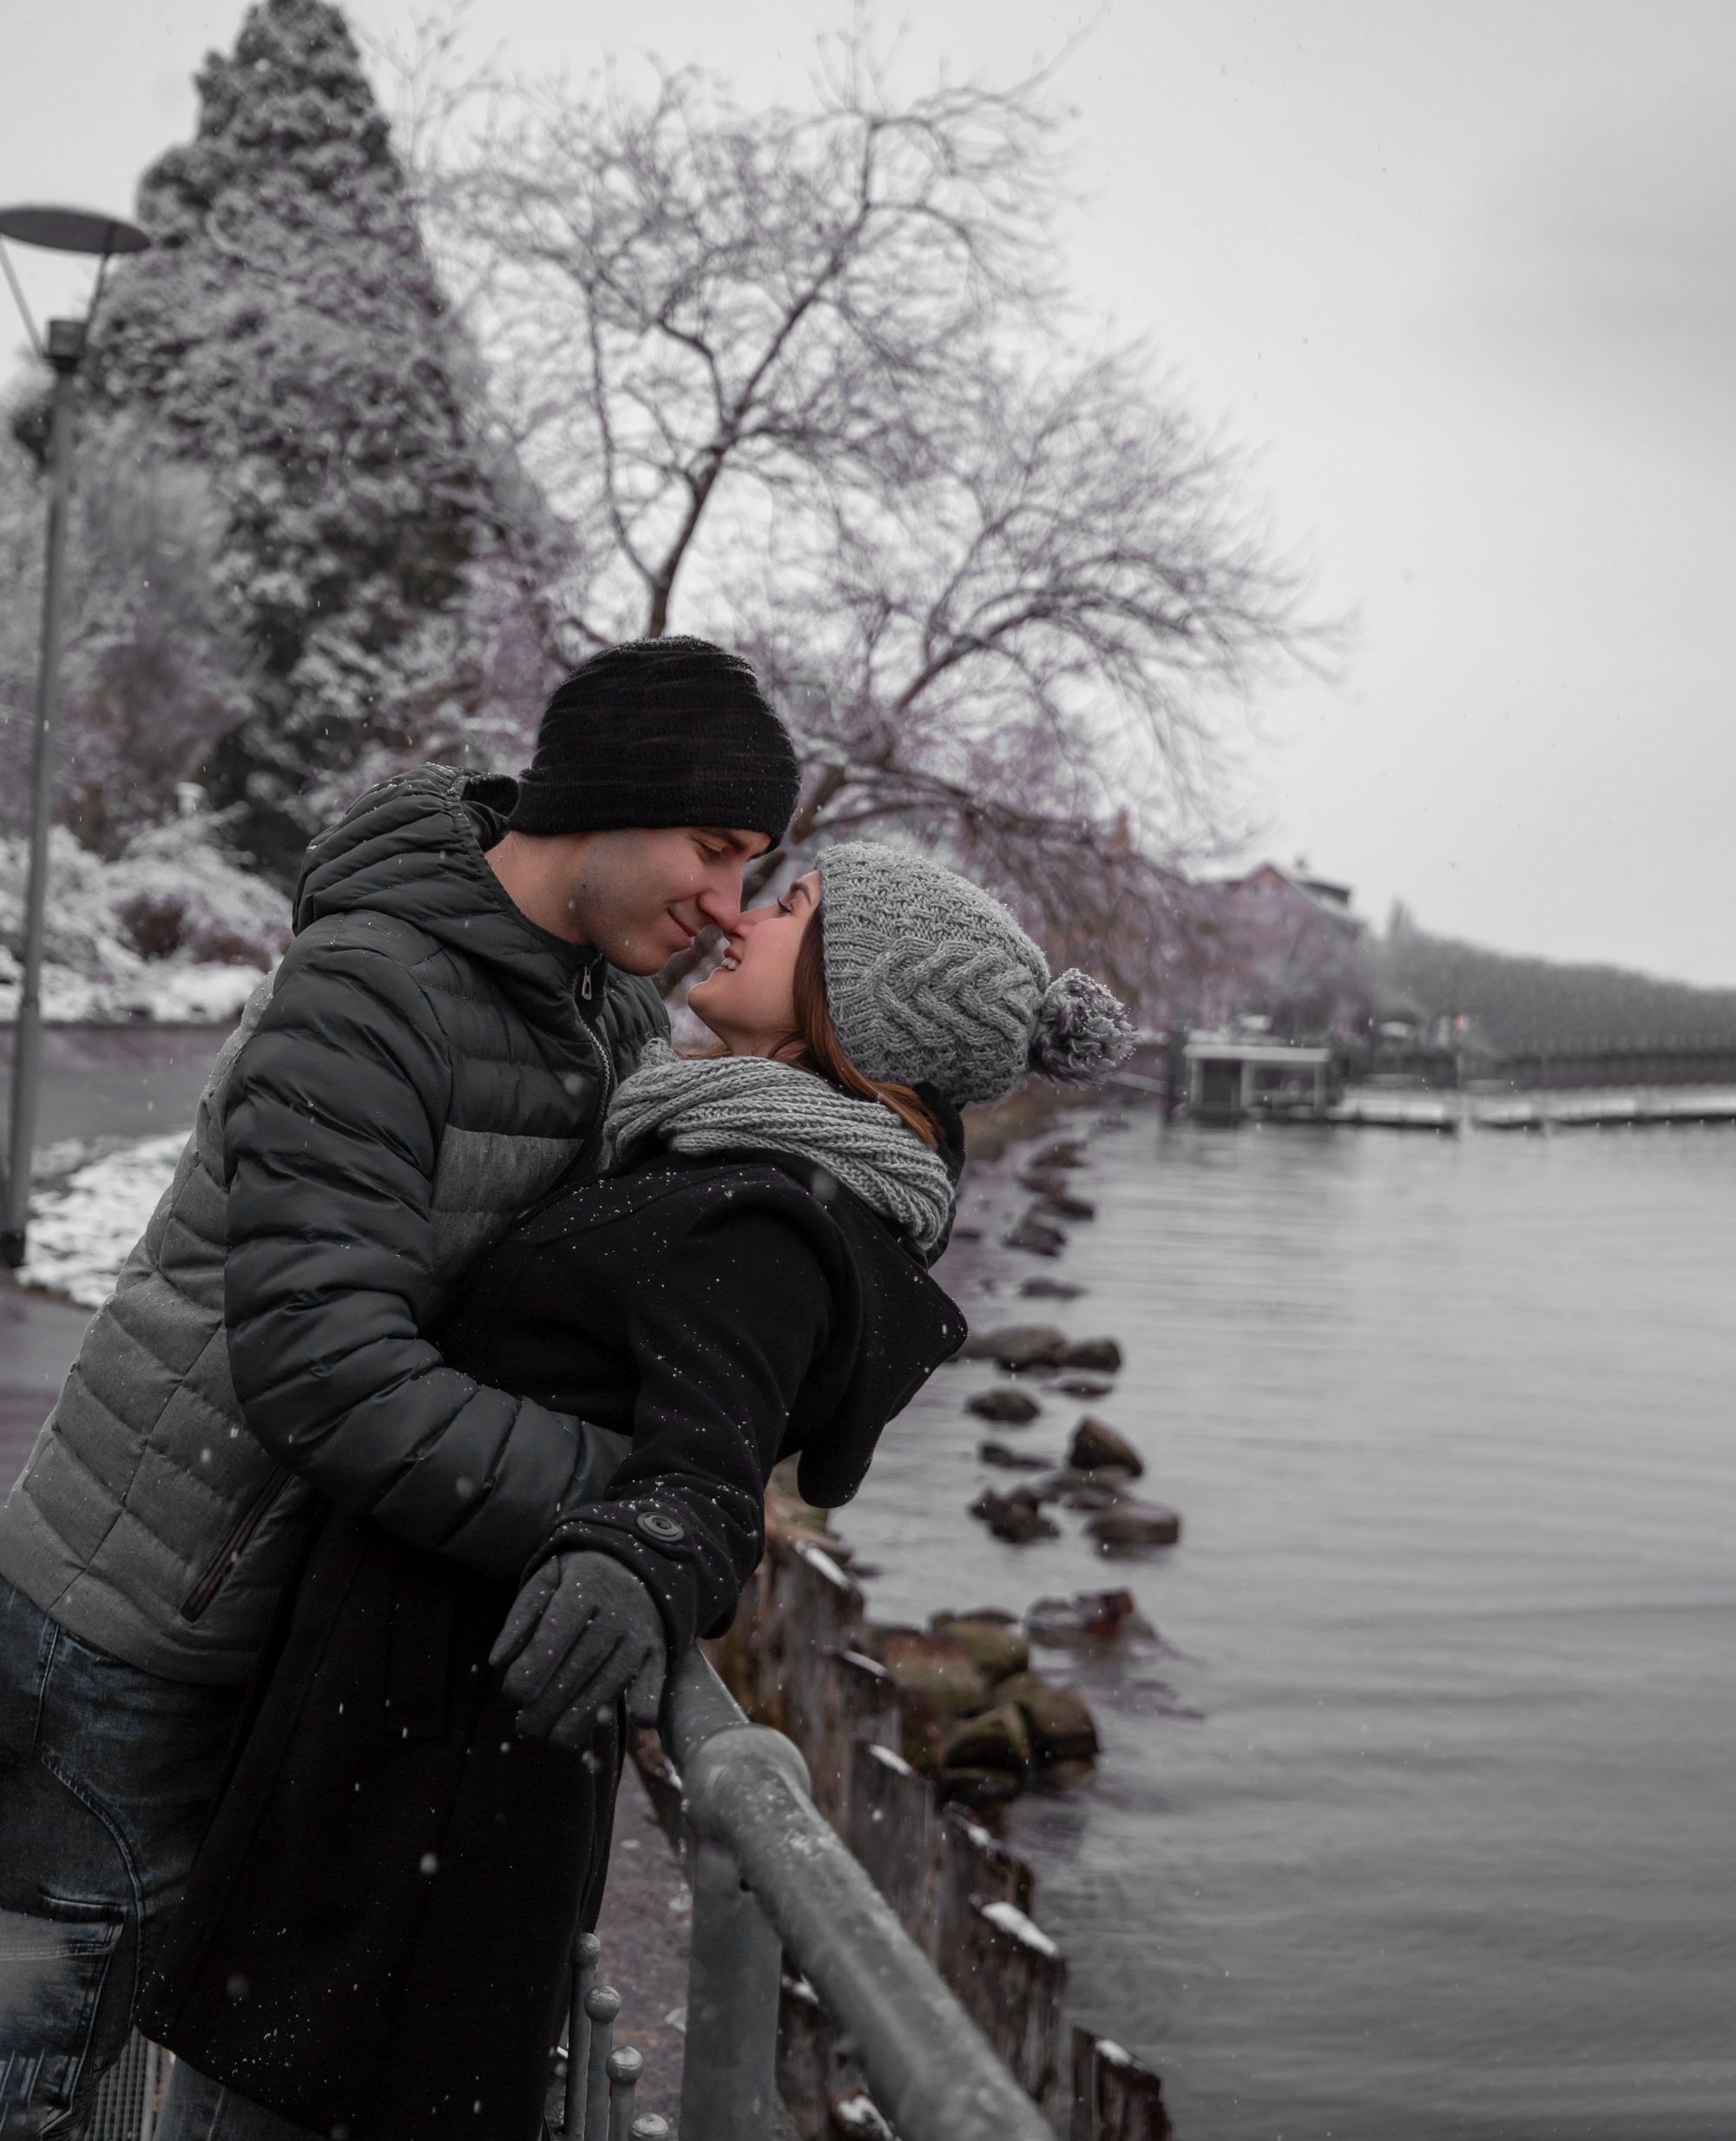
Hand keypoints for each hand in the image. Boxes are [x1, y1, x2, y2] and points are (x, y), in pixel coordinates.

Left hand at [489, 1550, 666, 1746]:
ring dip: (583, 1717)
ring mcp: (640, 1630)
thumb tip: (498, 1662)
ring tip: (555, 1740)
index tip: (513, 1695)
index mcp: (584, 1587)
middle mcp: (616, 1609)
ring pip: (611, 1680)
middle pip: (580, 1665)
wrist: (637, 1560)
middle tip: (526, 1729)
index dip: (532, 1669)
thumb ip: (521, 1617)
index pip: (555, 1634)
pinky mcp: (658, 1647)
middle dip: (549, 1704)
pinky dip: (648, 1698)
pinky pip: (655, 1676)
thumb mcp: (546, 1579)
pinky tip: (638, 1722)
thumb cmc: (579, 1576)